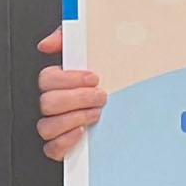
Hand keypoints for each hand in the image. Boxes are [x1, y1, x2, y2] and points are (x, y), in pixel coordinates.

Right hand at [35, 25, 106, 160]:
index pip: (47, 78)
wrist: (138, 100)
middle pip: (47, 102)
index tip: (94, 78)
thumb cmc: (110, 75)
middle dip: (78, 99)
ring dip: (75, 119)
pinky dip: (65, 142)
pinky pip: (52, 148)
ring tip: (95, 113)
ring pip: (46, 126)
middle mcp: (54, 103)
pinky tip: (82, 132)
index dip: (69, 79)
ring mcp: (56, 125)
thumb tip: (48, 43)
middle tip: (100, 96)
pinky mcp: (62, 145)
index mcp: (59, 81)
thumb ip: (69, 37)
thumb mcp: (96, 47)